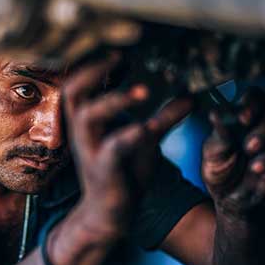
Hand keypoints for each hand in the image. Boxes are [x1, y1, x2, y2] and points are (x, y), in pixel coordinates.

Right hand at [63, 56, 193, 237]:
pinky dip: (128, 135)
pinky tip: (146, 127)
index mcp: (88, 120)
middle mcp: (82, 132)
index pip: (79, 83)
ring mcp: (89, 151)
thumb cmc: (122, 172)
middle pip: (72, 92)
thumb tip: (191, 96)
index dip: (94, 63)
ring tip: (143, 91)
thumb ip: (163, 118)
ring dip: (114, 101)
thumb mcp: (145, 140)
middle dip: (93, 71)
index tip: (119, 49)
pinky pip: (110, 149)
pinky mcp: (102, 170)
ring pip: (87, 117)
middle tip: (119, 57)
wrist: (109, 215)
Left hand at [202, 87, 264, 215]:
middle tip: (248, 147)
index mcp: (245, 115)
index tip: (242, 120)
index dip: (253, 103)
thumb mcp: (212, 150)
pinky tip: (264, 177)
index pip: (256, 95)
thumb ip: (219, 132)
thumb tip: (216, 114)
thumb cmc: (218, 168)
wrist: (227, 197)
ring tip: (253, 167)